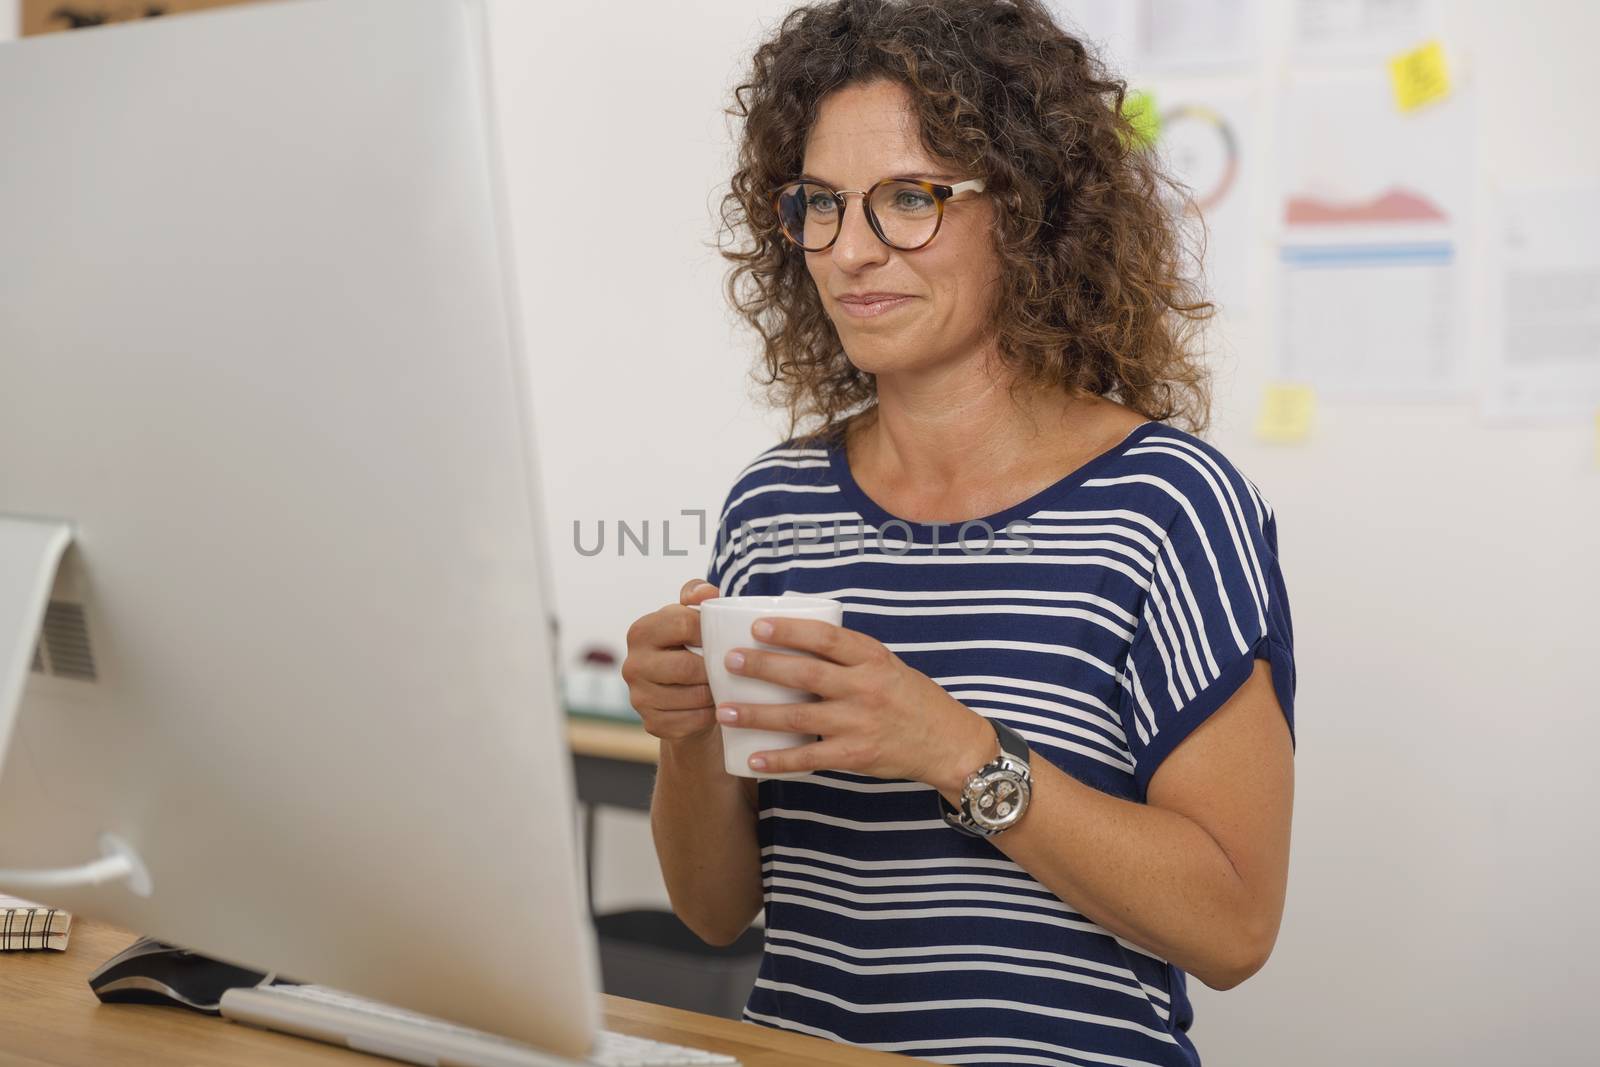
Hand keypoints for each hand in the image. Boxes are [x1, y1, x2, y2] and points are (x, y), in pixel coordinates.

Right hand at [620, 578, 722, 742]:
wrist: (680, 693)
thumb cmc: (689, 646)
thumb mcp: (690, 615)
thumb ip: (696, 594)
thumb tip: (707, 593)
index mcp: (640, 631)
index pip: (683, 624)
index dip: (711, 630)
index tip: (724, 636)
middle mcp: (632, 665)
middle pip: (687, 667)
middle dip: (714, 668)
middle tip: (731, 667)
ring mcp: (639, 697)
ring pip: (693, 697)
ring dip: (715, 692)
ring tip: (725, 685)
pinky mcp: (652, 723)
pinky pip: (693, 720)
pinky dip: (710, 714)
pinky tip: (715, 705)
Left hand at [714, 615, 996, 793]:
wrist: (947, 742)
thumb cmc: (912, 699)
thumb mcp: (886, 665)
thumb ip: (849, 656)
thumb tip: (797, 639)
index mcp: (872, 659)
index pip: (826, 638)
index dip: (789, 631)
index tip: (757, 626)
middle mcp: (864, 688)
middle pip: (805, 674)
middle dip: (762, 667)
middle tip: (729, 661)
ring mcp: (858, 723)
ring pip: (798, 717)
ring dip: (757, 715)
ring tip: (724, 711)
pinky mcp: (855, 755)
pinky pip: (809, 758)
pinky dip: (779, 760)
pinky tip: (752, 758)